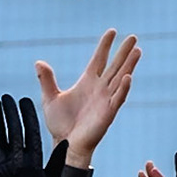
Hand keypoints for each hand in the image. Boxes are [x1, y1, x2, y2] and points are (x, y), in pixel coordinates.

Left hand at [35, 29, 139, 162]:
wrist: (65, 145)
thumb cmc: (60, 124)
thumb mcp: (50, 98)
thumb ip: (47, 80)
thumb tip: (39, 62)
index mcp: (87, 82)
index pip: (99, 59)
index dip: (106, 45)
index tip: (113, 31)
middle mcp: (99, 88)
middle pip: (115, 65)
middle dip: (124, 51)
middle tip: (134, 36)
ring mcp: (105, 100)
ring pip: (120, 78)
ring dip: (129, 65)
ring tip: (137, 50)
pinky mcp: (108, 113)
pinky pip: (118, 98)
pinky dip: (124, 88)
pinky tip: (128, 76)